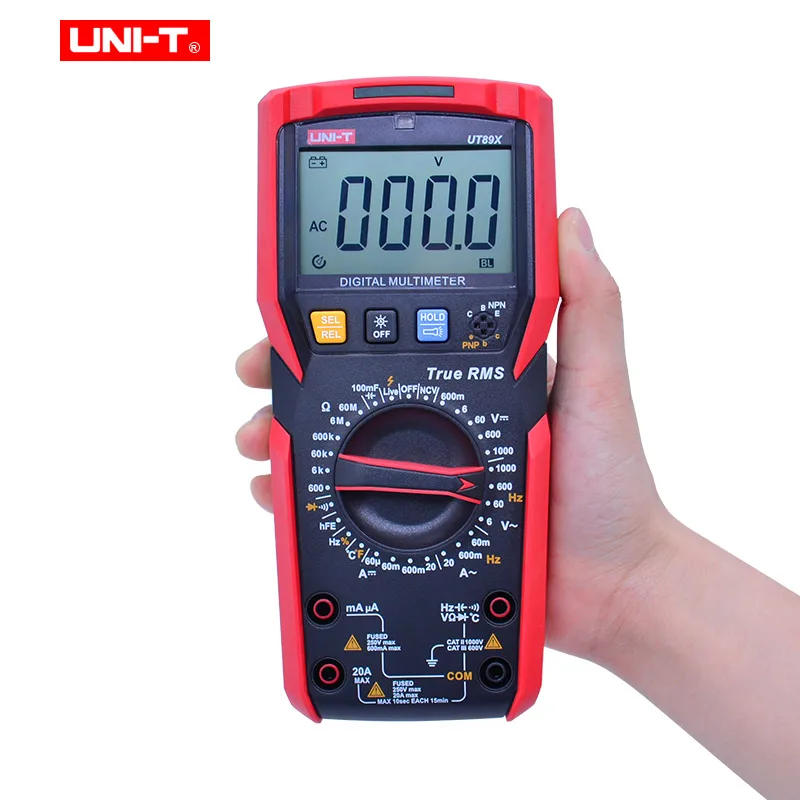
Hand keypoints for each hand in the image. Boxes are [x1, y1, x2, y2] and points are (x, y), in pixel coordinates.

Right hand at [234, 208, 670, 661]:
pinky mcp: (410, 525)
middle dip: (287, 369)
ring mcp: (419, 471)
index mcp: (471, 372)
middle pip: (345, 379)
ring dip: (280, 427)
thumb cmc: (606, 485)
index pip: (391, 326)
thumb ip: (587, 306)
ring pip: (330, 438)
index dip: (333, 312)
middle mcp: (438, 414)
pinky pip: (338, 503)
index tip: (291, 308)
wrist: (608, 586)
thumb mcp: (597, 384)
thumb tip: (568, 218)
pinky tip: (273, 488)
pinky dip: (297, 492)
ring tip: (255, 436)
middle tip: (254, 371)